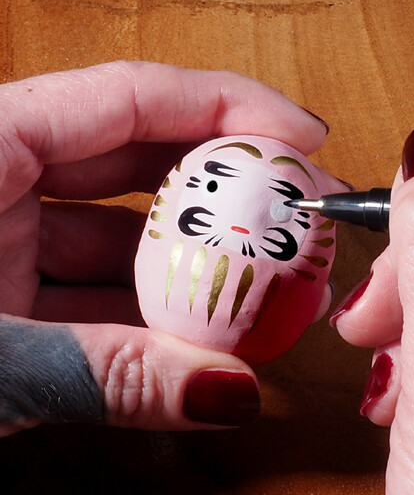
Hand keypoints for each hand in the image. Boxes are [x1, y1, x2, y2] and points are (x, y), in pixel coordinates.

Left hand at [0, 61, 327, 435]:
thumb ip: (108, 375)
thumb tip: (230, 395)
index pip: (133, 99)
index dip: (230, 107)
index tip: (303, 137)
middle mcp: (0, 183)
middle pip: (147, 159)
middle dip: (233, 183)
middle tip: (299, 213)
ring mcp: (9, 244)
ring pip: (132, 236)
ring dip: (201, 262)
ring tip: (268, 284)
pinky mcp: (15, 300)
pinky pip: (107, 292)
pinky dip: (159, 315)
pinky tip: (207, 337)